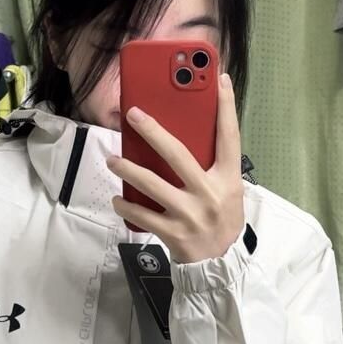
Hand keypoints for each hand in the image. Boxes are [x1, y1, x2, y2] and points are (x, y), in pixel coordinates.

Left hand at [106, 72, 244, 264]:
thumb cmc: (221, 220)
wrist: (220, 264)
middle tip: (133, 114)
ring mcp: (190, 214)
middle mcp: (210, 193)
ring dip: (128, 169)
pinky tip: (117, 199)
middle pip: (178, 155)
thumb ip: (213, 166)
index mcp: (228, 179)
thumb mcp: (228, 191)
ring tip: (113, 160)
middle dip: (153, 132)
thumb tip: (186, 134)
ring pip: (152, 184)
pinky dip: (126, 206)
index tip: (220, 79)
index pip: (230, 137)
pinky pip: (142, 215)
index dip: (226, 107)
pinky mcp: (173, 233)